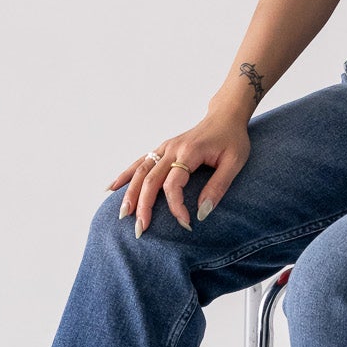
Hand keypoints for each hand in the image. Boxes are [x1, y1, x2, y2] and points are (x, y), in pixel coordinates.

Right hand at [109, 109, 252, 235]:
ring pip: (140, 171)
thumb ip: (218, 186)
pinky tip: (112, 188)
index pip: (173, 184)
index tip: (186, 223)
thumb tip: (202, 212)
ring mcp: (164, 148)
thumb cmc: (232, 139)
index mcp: (189, 152)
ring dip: (129, 193)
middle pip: (150, 179)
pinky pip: (140, 163)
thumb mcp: (235, 162)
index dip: (176, 206)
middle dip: (143, 206)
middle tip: (140, 229)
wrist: (225, 116)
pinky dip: (125, 175)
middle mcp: (172, 148)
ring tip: (122, 215)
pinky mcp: (162, 149)